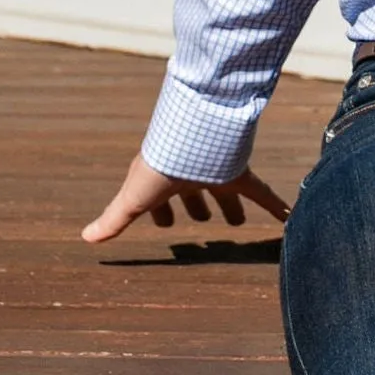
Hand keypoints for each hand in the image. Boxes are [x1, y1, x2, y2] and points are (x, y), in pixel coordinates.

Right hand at [81, 151, 291, 243]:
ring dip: (231, 206)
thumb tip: (85, 237)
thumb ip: (113, 219)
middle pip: (195, 193)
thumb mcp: (132, 199)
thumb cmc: (157, 167)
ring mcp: (218, 172)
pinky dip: (275, 206)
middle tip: (204, 223)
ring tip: (237, 224)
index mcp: (165, 180)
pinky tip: (289, 218)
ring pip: (226, 192)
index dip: (162, 214)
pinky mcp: (241, 172)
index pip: (161, 201)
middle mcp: (192, 174)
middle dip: (199, 206)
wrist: (189, 137)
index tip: (164, 224)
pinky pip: (261, 192)